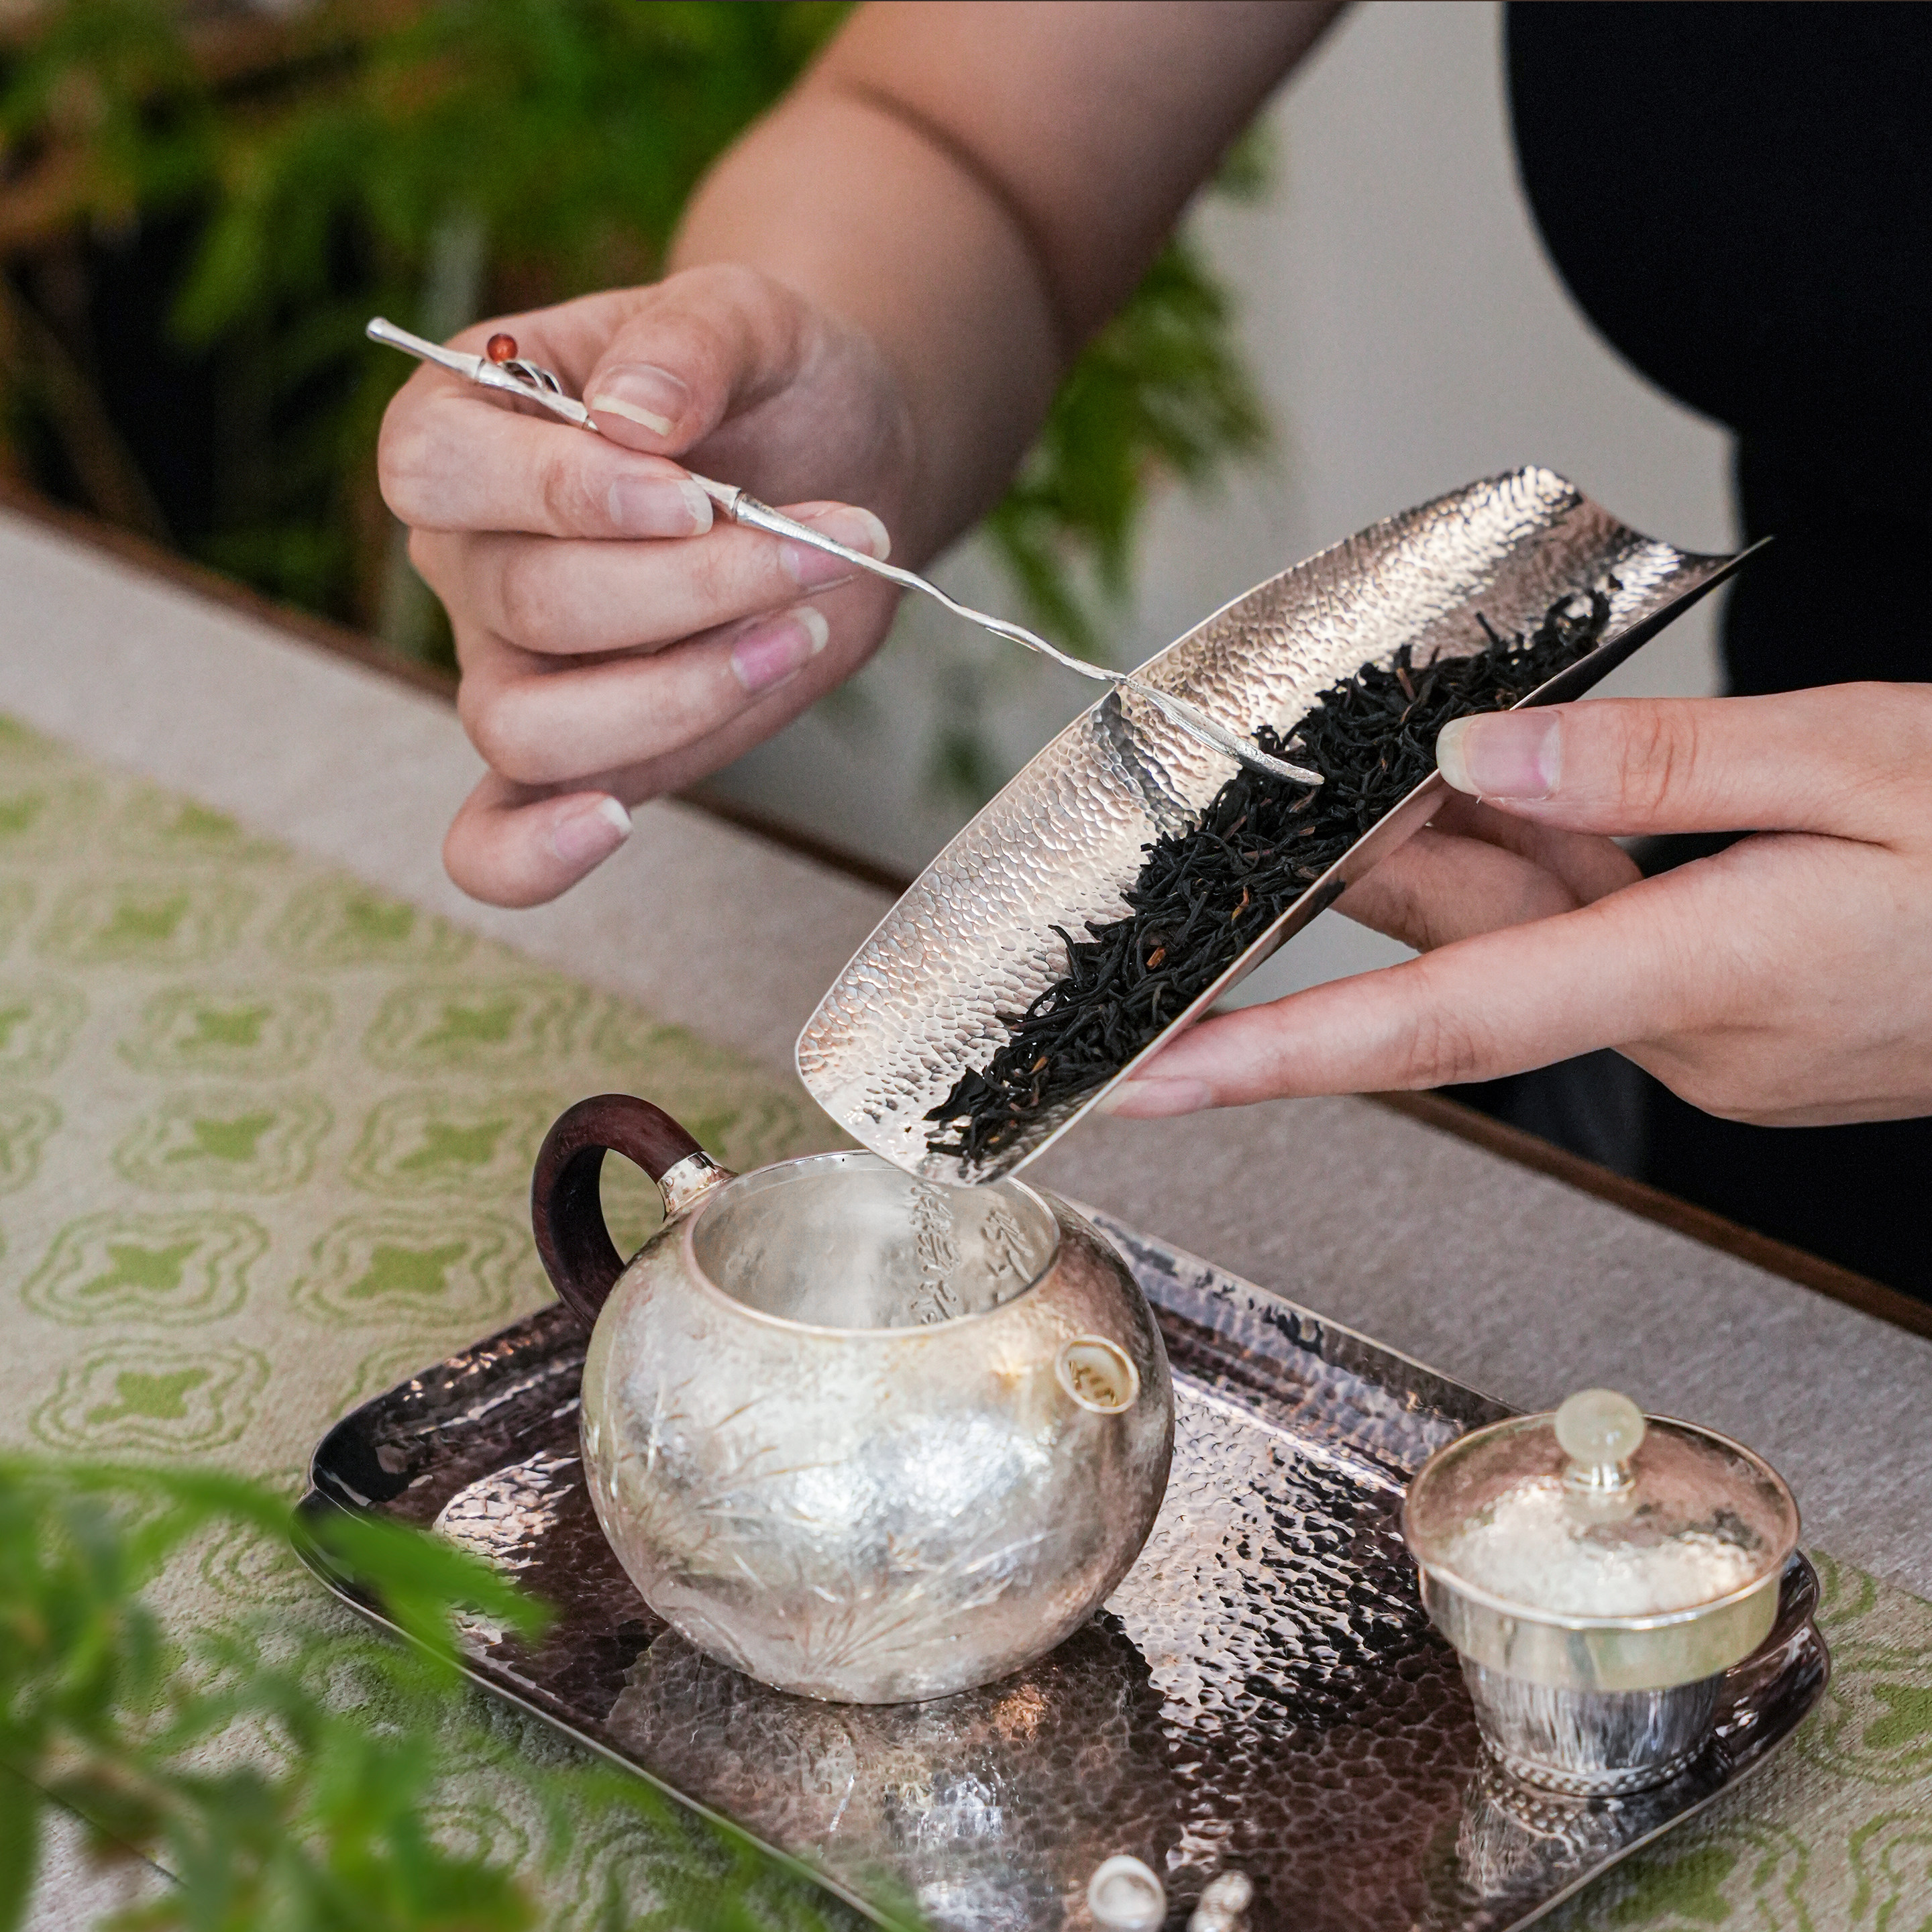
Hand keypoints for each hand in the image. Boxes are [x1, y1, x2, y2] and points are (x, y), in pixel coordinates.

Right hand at [376, 268, 914, 906]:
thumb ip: (691, 339)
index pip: (438, 469)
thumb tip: (632, 416)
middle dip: (690, 587)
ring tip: (797, 631)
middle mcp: (467, 557)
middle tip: (820, 547)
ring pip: (525, 727)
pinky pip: (495, 837)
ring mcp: (514, 667)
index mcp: (467, 426)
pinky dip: (532, 855)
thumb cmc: (770, 382)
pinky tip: (609, 827)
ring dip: (676, 693)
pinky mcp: (582, 755)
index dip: (561, 493)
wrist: (838, 463)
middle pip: (523, 604)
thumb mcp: (751, 315)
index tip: (694, 495)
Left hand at [1108, 684, 1931, 1127]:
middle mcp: (1686, 1036)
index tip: (1158, 1080)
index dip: (1284, 1055)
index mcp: (1710, 980)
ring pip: (1526, 937)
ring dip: (1451, 859)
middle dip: (1352, 886)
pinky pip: (1591, 937)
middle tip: (1244, 820)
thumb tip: (1478, 761)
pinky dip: (1539, 870)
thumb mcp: (1865, 758)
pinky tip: (1507, 798)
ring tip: (1384, 768)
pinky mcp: (1729, 1013)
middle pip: (1468, 958)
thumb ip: (1661, 766)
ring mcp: (1709, 1037)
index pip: (1445, 1030)